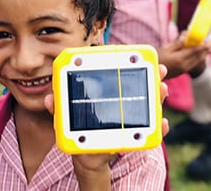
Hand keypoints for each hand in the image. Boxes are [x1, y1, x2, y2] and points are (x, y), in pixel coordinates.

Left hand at [45, 63, 169, 136]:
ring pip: (146, 104)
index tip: (129, 53)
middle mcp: (120, 102)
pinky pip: (149, 131)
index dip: (123, 62)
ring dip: (157, 96)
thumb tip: (48, 100)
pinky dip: (158, 128)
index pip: (116, 75)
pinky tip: (162, 124)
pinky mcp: (132, 135)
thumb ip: (58, 108)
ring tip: (161, 89)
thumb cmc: (78, 130)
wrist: (86, 156)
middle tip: (158, 69)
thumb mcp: (66, 118)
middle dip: (149, 76)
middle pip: (136, 86)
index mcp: (104, 94)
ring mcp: (128, 118)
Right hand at [158, 39, 210, 77]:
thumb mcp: (165, 48)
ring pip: (198, 61)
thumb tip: (186, 35)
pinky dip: (198, 57)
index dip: (203, 45)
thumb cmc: (156, 58)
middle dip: (206, 49)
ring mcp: (184, 69)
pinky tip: (197, 53)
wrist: (152, 71)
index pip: (195, 50)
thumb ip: (178, 42)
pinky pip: (194, 63)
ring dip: (203, 53)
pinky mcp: (183, 71)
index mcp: (179, 58)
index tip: (209, 40)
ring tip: (206, 47)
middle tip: (210, 42)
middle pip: (199, 56)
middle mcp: (184, 65)